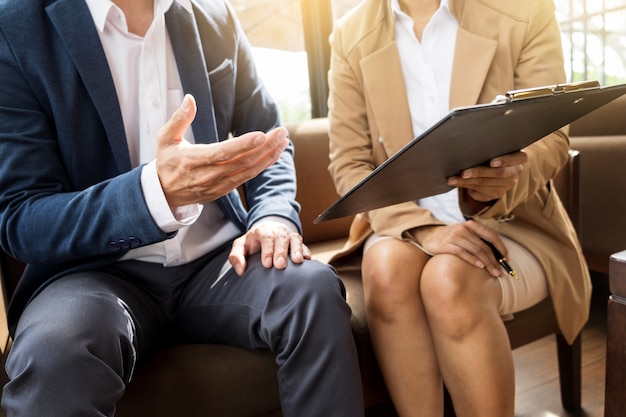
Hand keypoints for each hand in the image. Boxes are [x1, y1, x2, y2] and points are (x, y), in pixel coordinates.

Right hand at [156, 94, 288, 207]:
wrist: (164, 193)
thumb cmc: (167, 161)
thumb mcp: (165, 138)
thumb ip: (179, 119)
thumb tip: (190, 98)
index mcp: (193, 160)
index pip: (222, 153)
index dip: (243, 145)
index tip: (261, 134)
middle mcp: (208, 175)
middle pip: (242, 161)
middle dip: (265, 147)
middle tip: (281, 132)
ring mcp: (218, 185)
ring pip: (248, 171)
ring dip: (268, 156)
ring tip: (283, 141)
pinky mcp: (224, 190)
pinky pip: (247, 177)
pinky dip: (263, 166)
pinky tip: (274, 154)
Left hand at [228, 221, 311, 275]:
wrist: (267, 231)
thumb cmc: (254, 242)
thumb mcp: (240, 246)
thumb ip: (236, 256)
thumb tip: (240, 270)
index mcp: (263, 231)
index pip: (266, 237)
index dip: (267, 250)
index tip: (267, 264)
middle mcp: (278, 231)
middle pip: (281, 238)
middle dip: (281, 252)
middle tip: (280, 265)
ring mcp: (289, 235)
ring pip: (295, 239)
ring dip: (297, 249)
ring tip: (297, 261)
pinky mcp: (297, 242)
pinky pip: (304, 245)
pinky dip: (306, 251)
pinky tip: (307, 259)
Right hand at [411, 221, 507, 276]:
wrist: (429, 235)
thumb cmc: (451, 237)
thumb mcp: (466, 233)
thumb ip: (479, 239)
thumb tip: (498, 254)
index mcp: (472, 225)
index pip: (492, 236)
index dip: (502, 249)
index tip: (507, 260)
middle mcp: (464, 229)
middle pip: (485, 246)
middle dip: (496, 261)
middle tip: (502, 272)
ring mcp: (455, 236)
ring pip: (476, 251)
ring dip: (487, 263)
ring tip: (494, 273)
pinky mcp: (446, 244)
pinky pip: (463, 253)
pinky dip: (473, 260)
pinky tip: (480, 267)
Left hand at [447, 151, 527, 201]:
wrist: (497, 166)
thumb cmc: (492, 152)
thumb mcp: (494, 148)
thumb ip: (488, 147)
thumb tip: (468, 145)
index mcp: (520, 157)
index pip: (517, 158)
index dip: (504, 160)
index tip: (491, 162)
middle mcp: (516, 171)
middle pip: (498, 173)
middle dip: (478, 173)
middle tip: (463, 173)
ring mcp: (508, 184)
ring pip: (487, 184)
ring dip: (468, 182)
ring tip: (453, 180)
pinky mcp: (499, 193)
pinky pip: (483, 193)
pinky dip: (469, 188)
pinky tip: (459, 184)